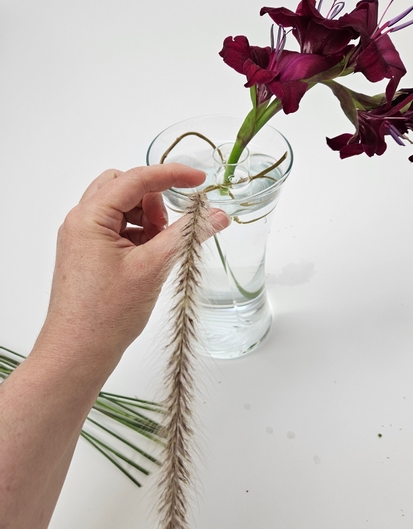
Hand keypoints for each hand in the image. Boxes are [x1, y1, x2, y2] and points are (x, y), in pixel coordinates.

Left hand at [34, 164, 228, 374]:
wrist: (79, 353)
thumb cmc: (106, 315)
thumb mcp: (154, 268)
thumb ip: (187, 235)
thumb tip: (217, 215)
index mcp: (89, 217)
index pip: (135, 178)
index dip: (171, 175)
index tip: (199, 181)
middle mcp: (80, 222)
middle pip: (123, 187)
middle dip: (153, 199)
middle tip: (169, 226)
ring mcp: (82, 238)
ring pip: (120, 208)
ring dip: (146, 218)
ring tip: (159, 248)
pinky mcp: (88, 254)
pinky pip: (116, 229)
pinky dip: (137, 235)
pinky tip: (149, 259)